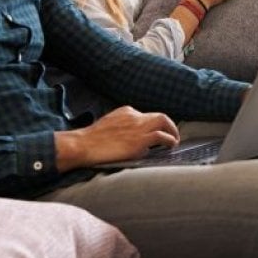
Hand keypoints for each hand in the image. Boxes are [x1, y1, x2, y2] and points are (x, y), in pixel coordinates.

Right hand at [55, 106, 179, 170]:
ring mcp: (138, 127)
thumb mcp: (109, 125)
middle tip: (173, 134)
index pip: (146, 116)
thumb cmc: (91, 140)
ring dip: (173, 131)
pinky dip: (169, 140)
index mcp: (126, 111)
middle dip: (169, 125)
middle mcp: (134, 116)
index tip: (158, 133)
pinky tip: (171, 146)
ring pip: (163, 121)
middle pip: (159, 116)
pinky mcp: (139, 140)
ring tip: (174, 141)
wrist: (83, 144)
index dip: (154, 125)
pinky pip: (162, 137)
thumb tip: (132, 138)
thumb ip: (123, 127)